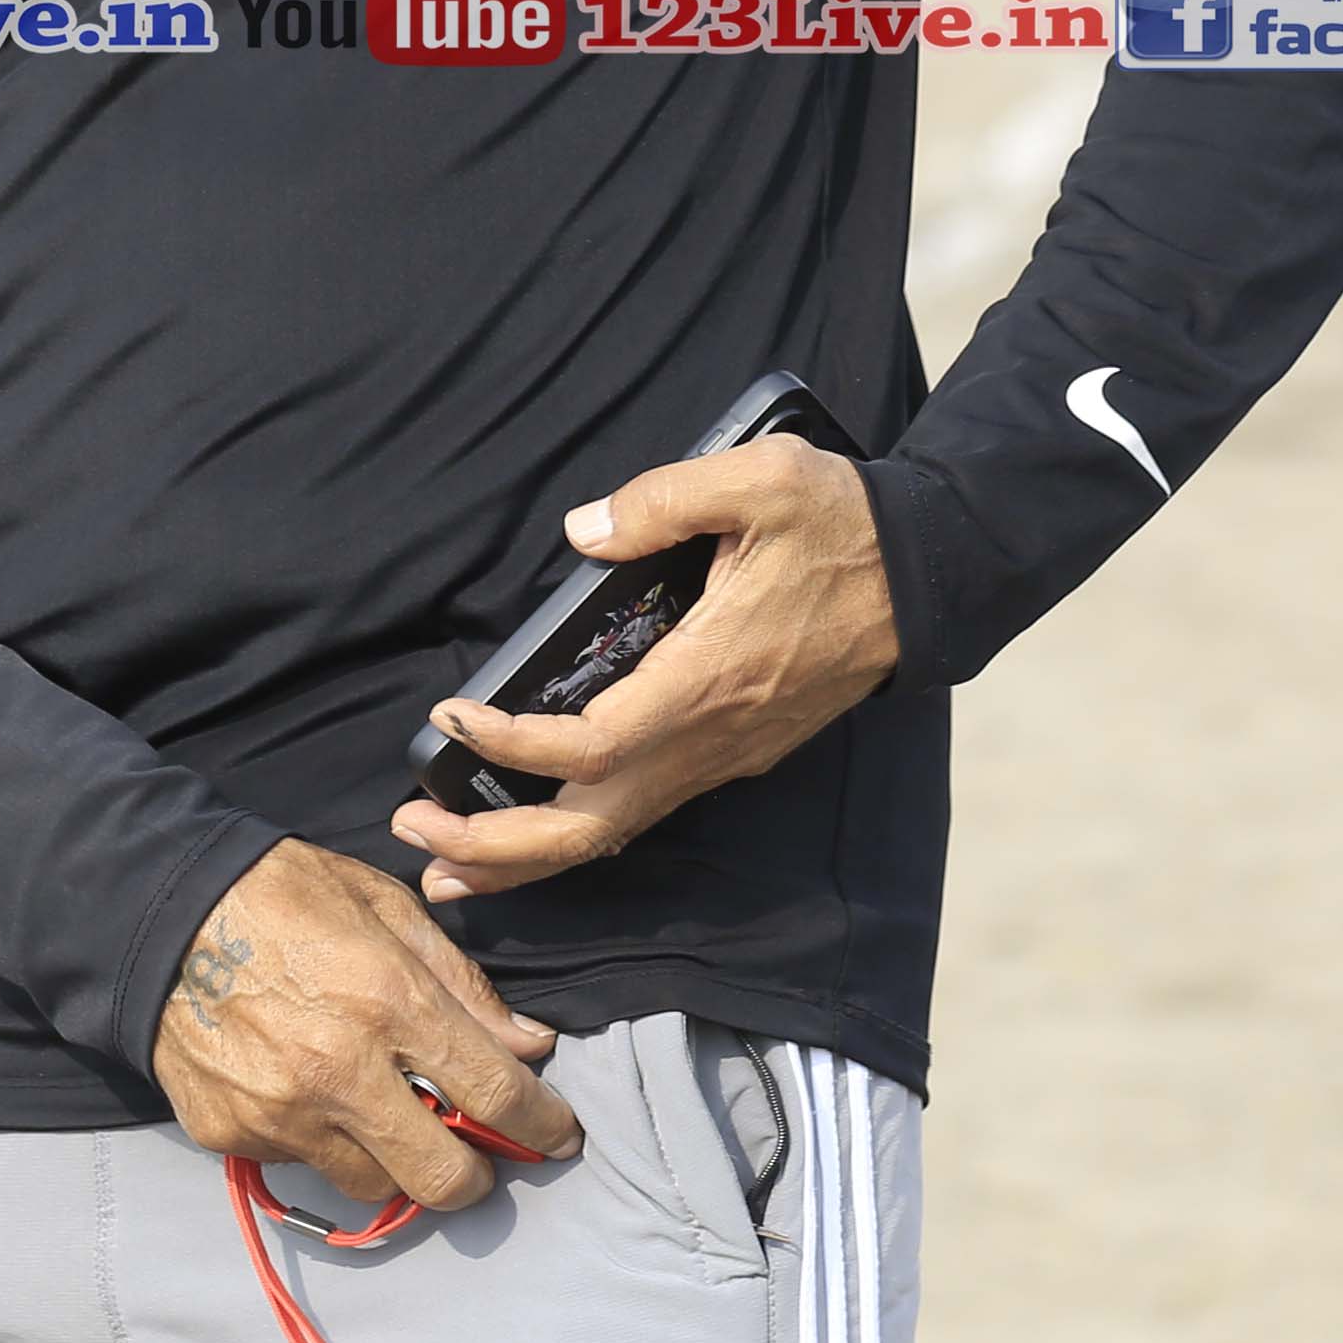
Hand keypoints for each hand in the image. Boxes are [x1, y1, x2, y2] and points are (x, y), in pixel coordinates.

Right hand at [147, 838, 580, 1218]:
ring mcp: (282, 1114)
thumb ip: (464, 986)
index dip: (541, 1125)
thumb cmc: (284, 895)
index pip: (494, 1093)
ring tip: (378, 1110)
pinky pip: (302, 1164)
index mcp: (389, 1002)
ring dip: (393, 1159)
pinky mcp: (234, 1137)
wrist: (160, 908)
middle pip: (442, 1179)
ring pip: (374, 1185)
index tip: (557, 1135)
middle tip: (472, 1150)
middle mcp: (340, 1072)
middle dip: (474, 1175)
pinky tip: (306, 1090)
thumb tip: (528, 1046)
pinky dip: (320, 1140)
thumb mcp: (387, 910)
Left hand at [390, 437, 897, 906]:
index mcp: (706, 680)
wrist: (930, 571)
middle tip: (412, 831)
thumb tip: (582, 531)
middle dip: (497, 847)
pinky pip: (645, 809)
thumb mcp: (759, 479)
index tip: (453, 714)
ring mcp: (728, 754)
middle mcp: (713, 738)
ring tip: (448, 863)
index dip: (511, 746)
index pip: (589, 746)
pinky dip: (579, 828)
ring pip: (617, 831)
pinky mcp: (739, 750)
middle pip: (593, 827)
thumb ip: (662, 500)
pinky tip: (536, 824)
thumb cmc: (844, 522)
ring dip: (529, 854)